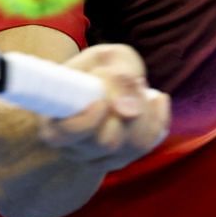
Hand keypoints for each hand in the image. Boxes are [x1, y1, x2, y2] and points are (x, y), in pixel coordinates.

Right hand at [36, 43, 171, 166]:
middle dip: (129, 107)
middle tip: (132, 80)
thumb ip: (114, 77)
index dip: (86, 122)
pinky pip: (152, 142)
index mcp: (55, 124)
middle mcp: (77, 149)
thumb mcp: (103, 59)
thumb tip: (129, 109)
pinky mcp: (129, 155)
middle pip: (108, 142)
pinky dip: (160, 117)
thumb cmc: (97, 66)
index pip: (66, 135)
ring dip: (146, 111)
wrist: (103, 81)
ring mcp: (104, 157)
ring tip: (139, 85)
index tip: (101, 101)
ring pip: (133, 145)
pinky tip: (157, 98)